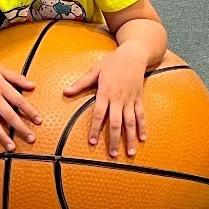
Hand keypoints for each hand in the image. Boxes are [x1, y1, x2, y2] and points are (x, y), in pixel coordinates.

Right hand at [0, 53, 41, 150]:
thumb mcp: (0, 68)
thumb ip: (16, 78)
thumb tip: (33, 85)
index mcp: (1, 87)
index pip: (19, 101)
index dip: (30, 111)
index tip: (39, 121)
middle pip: (9, 116)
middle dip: (21, 128)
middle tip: (31, 139)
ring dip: (2, 137)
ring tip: (11, 148)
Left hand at [64, 41, 148, 157]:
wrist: (134, 54)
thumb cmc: (112, 61)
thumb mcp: (95, 70)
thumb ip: (81, 83)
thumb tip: (65, 92)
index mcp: (105, 93)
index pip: (99, 114)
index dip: (95, 129)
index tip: (92, 142)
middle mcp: (119, 99)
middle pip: (116, 123)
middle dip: (115, 139)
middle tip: (113, 154)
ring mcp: (130, 99)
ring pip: (131, 122)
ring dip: (130, 138)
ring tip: (129, 153)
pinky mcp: (139, 98)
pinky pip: (141, 115)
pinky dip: (142, 127)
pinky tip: (142, 139)